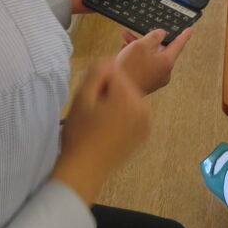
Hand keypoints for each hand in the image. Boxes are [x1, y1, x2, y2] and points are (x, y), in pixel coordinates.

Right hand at [52, 59, 149, 206]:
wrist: (85, 167)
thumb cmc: (80, 132)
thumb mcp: (82, 97)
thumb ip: (97, 72)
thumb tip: (111, 60)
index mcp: (128, 95)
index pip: (115, 71)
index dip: (99, 81)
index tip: (91, 97)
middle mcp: (143, 106)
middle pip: (125, 84)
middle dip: (110, 90)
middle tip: (94, 110)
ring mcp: (147, 120)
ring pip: (130, 98)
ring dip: (117, 102)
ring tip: (100, 120)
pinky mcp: (145, 131)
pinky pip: (134, 112)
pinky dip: (124, 114)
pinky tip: (109, 128)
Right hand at [116, 27, 192, 94]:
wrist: (115, 92)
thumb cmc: (128, 70)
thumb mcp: (140, 46)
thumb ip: (153, 37)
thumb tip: (161, 34)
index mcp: (167, 62)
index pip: (179, 44)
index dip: (184, 35)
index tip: (189, 30)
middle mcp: (164, 73)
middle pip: (161, 50)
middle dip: (150, 40)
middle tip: (144, 32)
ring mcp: (156, 80)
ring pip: (151, 58)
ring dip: (140, 48)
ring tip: (128, 40)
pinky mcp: (146, 83)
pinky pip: (145, 66)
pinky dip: (138, 58)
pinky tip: (126, 52)